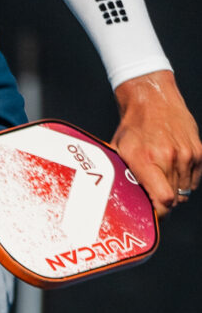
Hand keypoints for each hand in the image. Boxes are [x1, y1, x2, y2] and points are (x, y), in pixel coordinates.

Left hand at [112, 70, 201, 216]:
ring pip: (185, 192)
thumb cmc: (133, 126)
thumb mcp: (118, 150)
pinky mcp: (199, 152)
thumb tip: (118, 200)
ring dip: (174, 191)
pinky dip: (184, 181)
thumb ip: (120, 175)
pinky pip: (194, 181)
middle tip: (151, 192)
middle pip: (174, 199)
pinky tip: (172, 169)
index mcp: (146, 159)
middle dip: (162, 201)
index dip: (158, 212)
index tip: (151, 212)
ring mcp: (187, 155)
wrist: (153, 99)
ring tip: (161, 177)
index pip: (163, 199)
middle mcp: (170, 158)